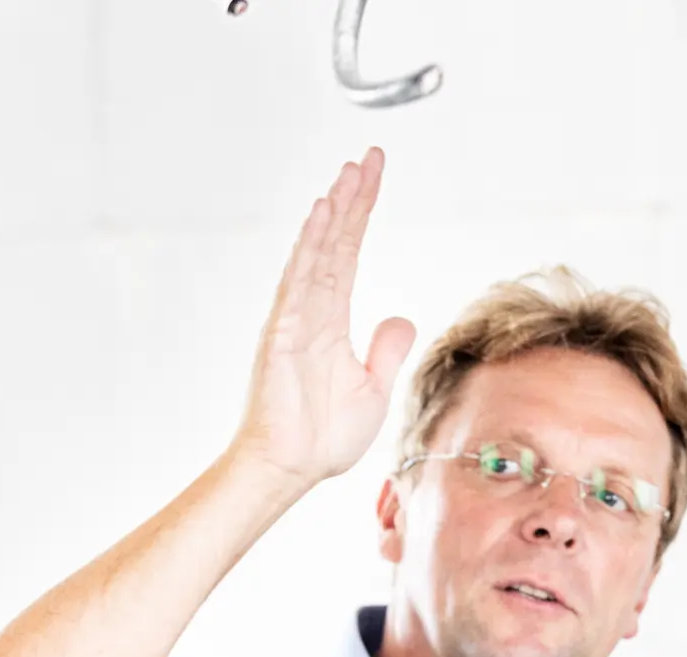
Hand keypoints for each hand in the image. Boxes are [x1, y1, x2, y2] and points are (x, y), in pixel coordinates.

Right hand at [230, 148, 416, 487]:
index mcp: (331, 319)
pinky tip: (324, 216)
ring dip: (335, 212)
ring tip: (350, 174)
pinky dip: (312, 246)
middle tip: (368, 158)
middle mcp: (311, 310)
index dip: (360, 215)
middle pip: (334, 242)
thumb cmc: (325, 436)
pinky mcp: (285, 332)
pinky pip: (301, 280)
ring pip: (317, 252)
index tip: (371, 177)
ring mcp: (295, 317)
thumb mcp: (373, 388)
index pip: (347, 254)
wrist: (293, 467)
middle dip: (351, 199)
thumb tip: (401, 318)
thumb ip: (386, 350)